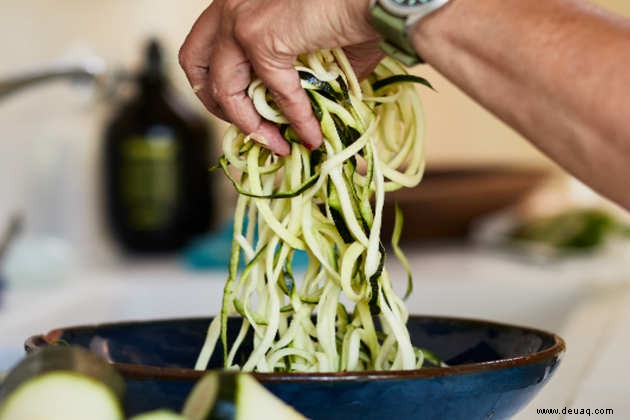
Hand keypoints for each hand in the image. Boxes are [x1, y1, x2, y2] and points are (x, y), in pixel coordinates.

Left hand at [179, 0, 381, 155]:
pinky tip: (311, 134)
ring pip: (223, 89)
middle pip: (194, 64)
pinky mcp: (259, 36)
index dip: (221, 85)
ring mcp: (239, 19)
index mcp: (238, 1)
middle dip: (217, 105)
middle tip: (246, 127)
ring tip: (278, 144)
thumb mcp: (313, 44)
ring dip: (252, 125)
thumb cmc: (353, 8)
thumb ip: (300, 72)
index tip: (248, 111)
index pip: (207, 47)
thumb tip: (306, 109)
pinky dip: (295, 120)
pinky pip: (272, 95)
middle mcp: (229, 4)